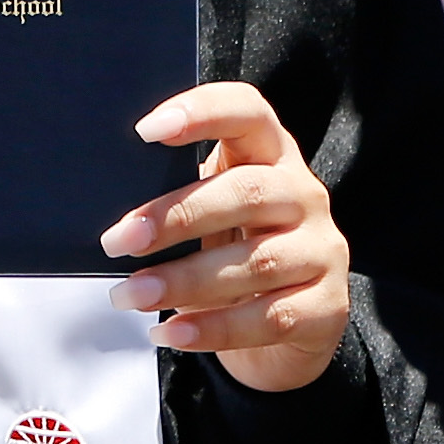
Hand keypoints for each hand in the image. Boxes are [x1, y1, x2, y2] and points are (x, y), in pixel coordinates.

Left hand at [99, 84, 352, 393]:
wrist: (287, 328)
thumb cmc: (232, 253)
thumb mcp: (209, 217)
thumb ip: (177, 199)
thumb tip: (115, 216)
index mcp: (271, 155)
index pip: (248, 112)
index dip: (202, 112)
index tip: (145, 130)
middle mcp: (304, 194)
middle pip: (247, 191)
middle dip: (177, 215)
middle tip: (119, 240)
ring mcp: (323, 250)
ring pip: (256, 262)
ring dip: (184, 281)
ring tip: (130, 295)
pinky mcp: (328, 305)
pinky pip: (269, 317)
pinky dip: (213, 328)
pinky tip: (170, 331)